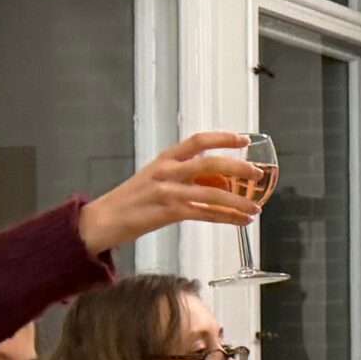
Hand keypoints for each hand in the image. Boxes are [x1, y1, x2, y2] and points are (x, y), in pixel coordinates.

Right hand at [78, 133, 262, 254]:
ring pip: (212, 193)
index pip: (198, 140)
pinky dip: (227, 218)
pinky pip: (205, 214)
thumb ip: (183, 175)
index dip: (223, 138)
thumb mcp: (156, 178)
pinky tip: (241, 221)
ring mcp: (167, 192)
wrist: (102, 220)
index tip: (244, 139)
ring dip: (238, 201)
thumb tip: (217, 180)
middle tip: (257, 173)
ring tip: (255, 209)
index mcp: (165, 159)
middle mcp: (167, 171)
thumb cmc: (132, 200)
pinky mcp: (168, 213)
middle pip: (210, 163)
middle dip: (238, 168)